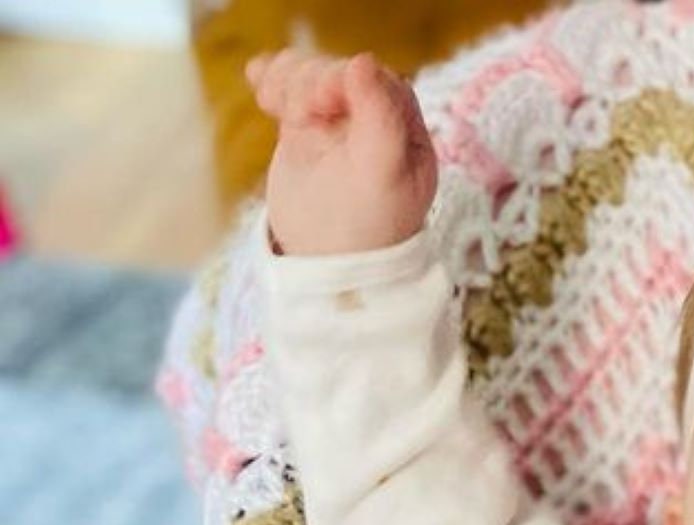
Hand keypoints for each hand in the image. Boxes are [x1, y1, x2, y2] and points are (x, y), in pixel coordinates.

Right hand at [247, 49, 437, 256]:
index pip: (377, 80)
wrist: (326, 266)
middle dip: (312, 82)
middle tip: (297, 115)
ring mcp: (336, 123)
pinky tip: (259, 86)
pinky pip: (288, 89)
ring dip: (289, 81)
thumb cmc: (365, 230)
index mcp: (405, 132)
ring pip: (310, 75)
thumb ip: (380, 116)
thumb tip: (362, 60)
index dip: (345, 78)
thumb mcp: (381, 174)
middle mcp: (374, 122)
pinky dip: (272, 81)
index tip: (322, 102)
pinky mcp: (304, 128)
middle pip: (338, 72)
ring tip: (275, 107)